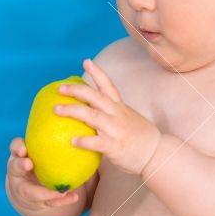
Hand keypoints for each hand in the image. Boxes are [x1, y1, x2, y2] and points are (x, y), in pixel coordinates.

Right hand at [5, 137, 84, 211]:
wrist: (31, 189)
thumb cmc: (40, 161)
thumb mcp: (41, 150)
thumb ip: (51, 138)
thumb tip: (76, 118)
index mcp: (19, 155)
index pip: (15, 147)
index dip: (17, 147)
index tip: (23, 148)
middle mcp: (18, 172)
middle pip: (14, 168)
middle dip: (20, 165)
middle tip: (28, 164)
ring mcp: (24, 188)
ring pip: (29, 192)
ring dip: (44, 191)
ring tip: (60, 191)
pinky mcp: (35, 202)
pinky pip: (48, 202)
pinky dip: (61, 200)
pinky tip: (74, 196)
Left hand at [55, 58, 161, 176]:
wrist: (157, 154)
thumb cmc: (140, 139)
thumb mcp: (129, 118)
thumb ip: (113, 113)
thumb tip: (93, 110)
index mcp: (120, 107)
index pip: (108, 85)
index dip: (97, 72)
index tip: (86, 61)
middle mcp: (117, 114)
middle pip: (95, 97)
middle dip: (76, 90)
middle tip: (60, 88)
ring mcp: (116, 129)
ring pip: (92, 116)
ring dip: (73, 111)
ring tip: (57, 110)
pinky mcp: (116, 146)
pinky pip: (97, 142)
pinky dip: (84, 141)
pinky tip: (72, 141)